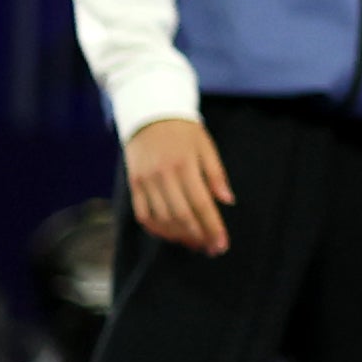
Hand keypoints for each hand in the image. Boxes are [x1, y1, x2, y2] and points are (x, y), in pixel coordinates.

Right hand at [125, 117, 230, 255]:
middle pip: (181, 215)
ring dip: (179, 236)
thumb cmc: (184, 130)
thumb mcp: (206, 146)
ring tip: (195, 243)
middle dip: (198, 236)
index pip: (201, 203)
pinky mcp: (133, 184)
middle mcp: (163, 175)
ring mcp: (145, 181)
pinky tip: (171, 235)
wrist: (150, 113)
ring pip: (162, 218)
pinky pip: (143, 214)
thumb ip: (216, 174)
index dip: (212, 227)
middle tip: (211, 248)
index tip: (222, 244)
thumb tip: (228, 200)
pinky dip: (156, 229)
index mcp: (185, 165)